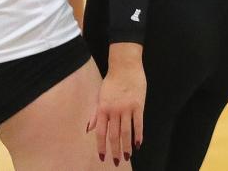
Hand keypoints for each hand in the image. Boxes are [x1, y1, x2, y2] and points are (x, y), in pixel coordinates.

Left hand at [90, 45, 145, 164]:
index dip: (101, 146)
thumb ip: (95, 114)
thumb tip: (88, 129)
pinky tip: (138, 144)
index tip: (102, 157)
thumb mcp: (100, 96)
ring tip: (127, 157)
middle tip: (117, 162)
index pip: (100, 132)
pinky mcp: (138, 105)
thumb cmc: (111, 81)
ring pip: (127, 132)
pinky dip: (139, 135)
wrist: (125, 66)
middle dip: (115, 150)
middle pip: (114, 135)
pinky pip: (139, 124)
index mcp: (103, 108)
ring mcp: (127, 108)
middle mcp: (114, 110)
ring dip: (127, 147)